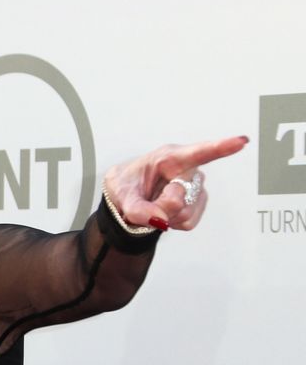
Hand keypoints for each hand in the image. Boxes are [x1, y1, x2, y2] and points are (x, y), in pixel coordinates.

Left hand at [103, 135, 247, 230]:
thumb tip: (161, 220)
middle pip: (179, 198)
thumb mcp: (122, 195)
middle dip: (158, 207)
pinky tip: (164, 212)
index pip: (199, 152)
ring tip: (154, 204)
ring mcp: (195, 187)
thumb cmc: (127, 186)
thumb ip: (137, 209)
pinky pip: (188, 222)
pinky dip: (172, 223)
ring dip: (165, 216)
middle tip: (145, 201)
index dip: (221, 147)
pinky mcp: (198, 202)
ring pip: (185, 213)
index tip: (241, 141)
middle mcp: (187, 170)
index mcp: (169, 157)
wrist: (127, 197)